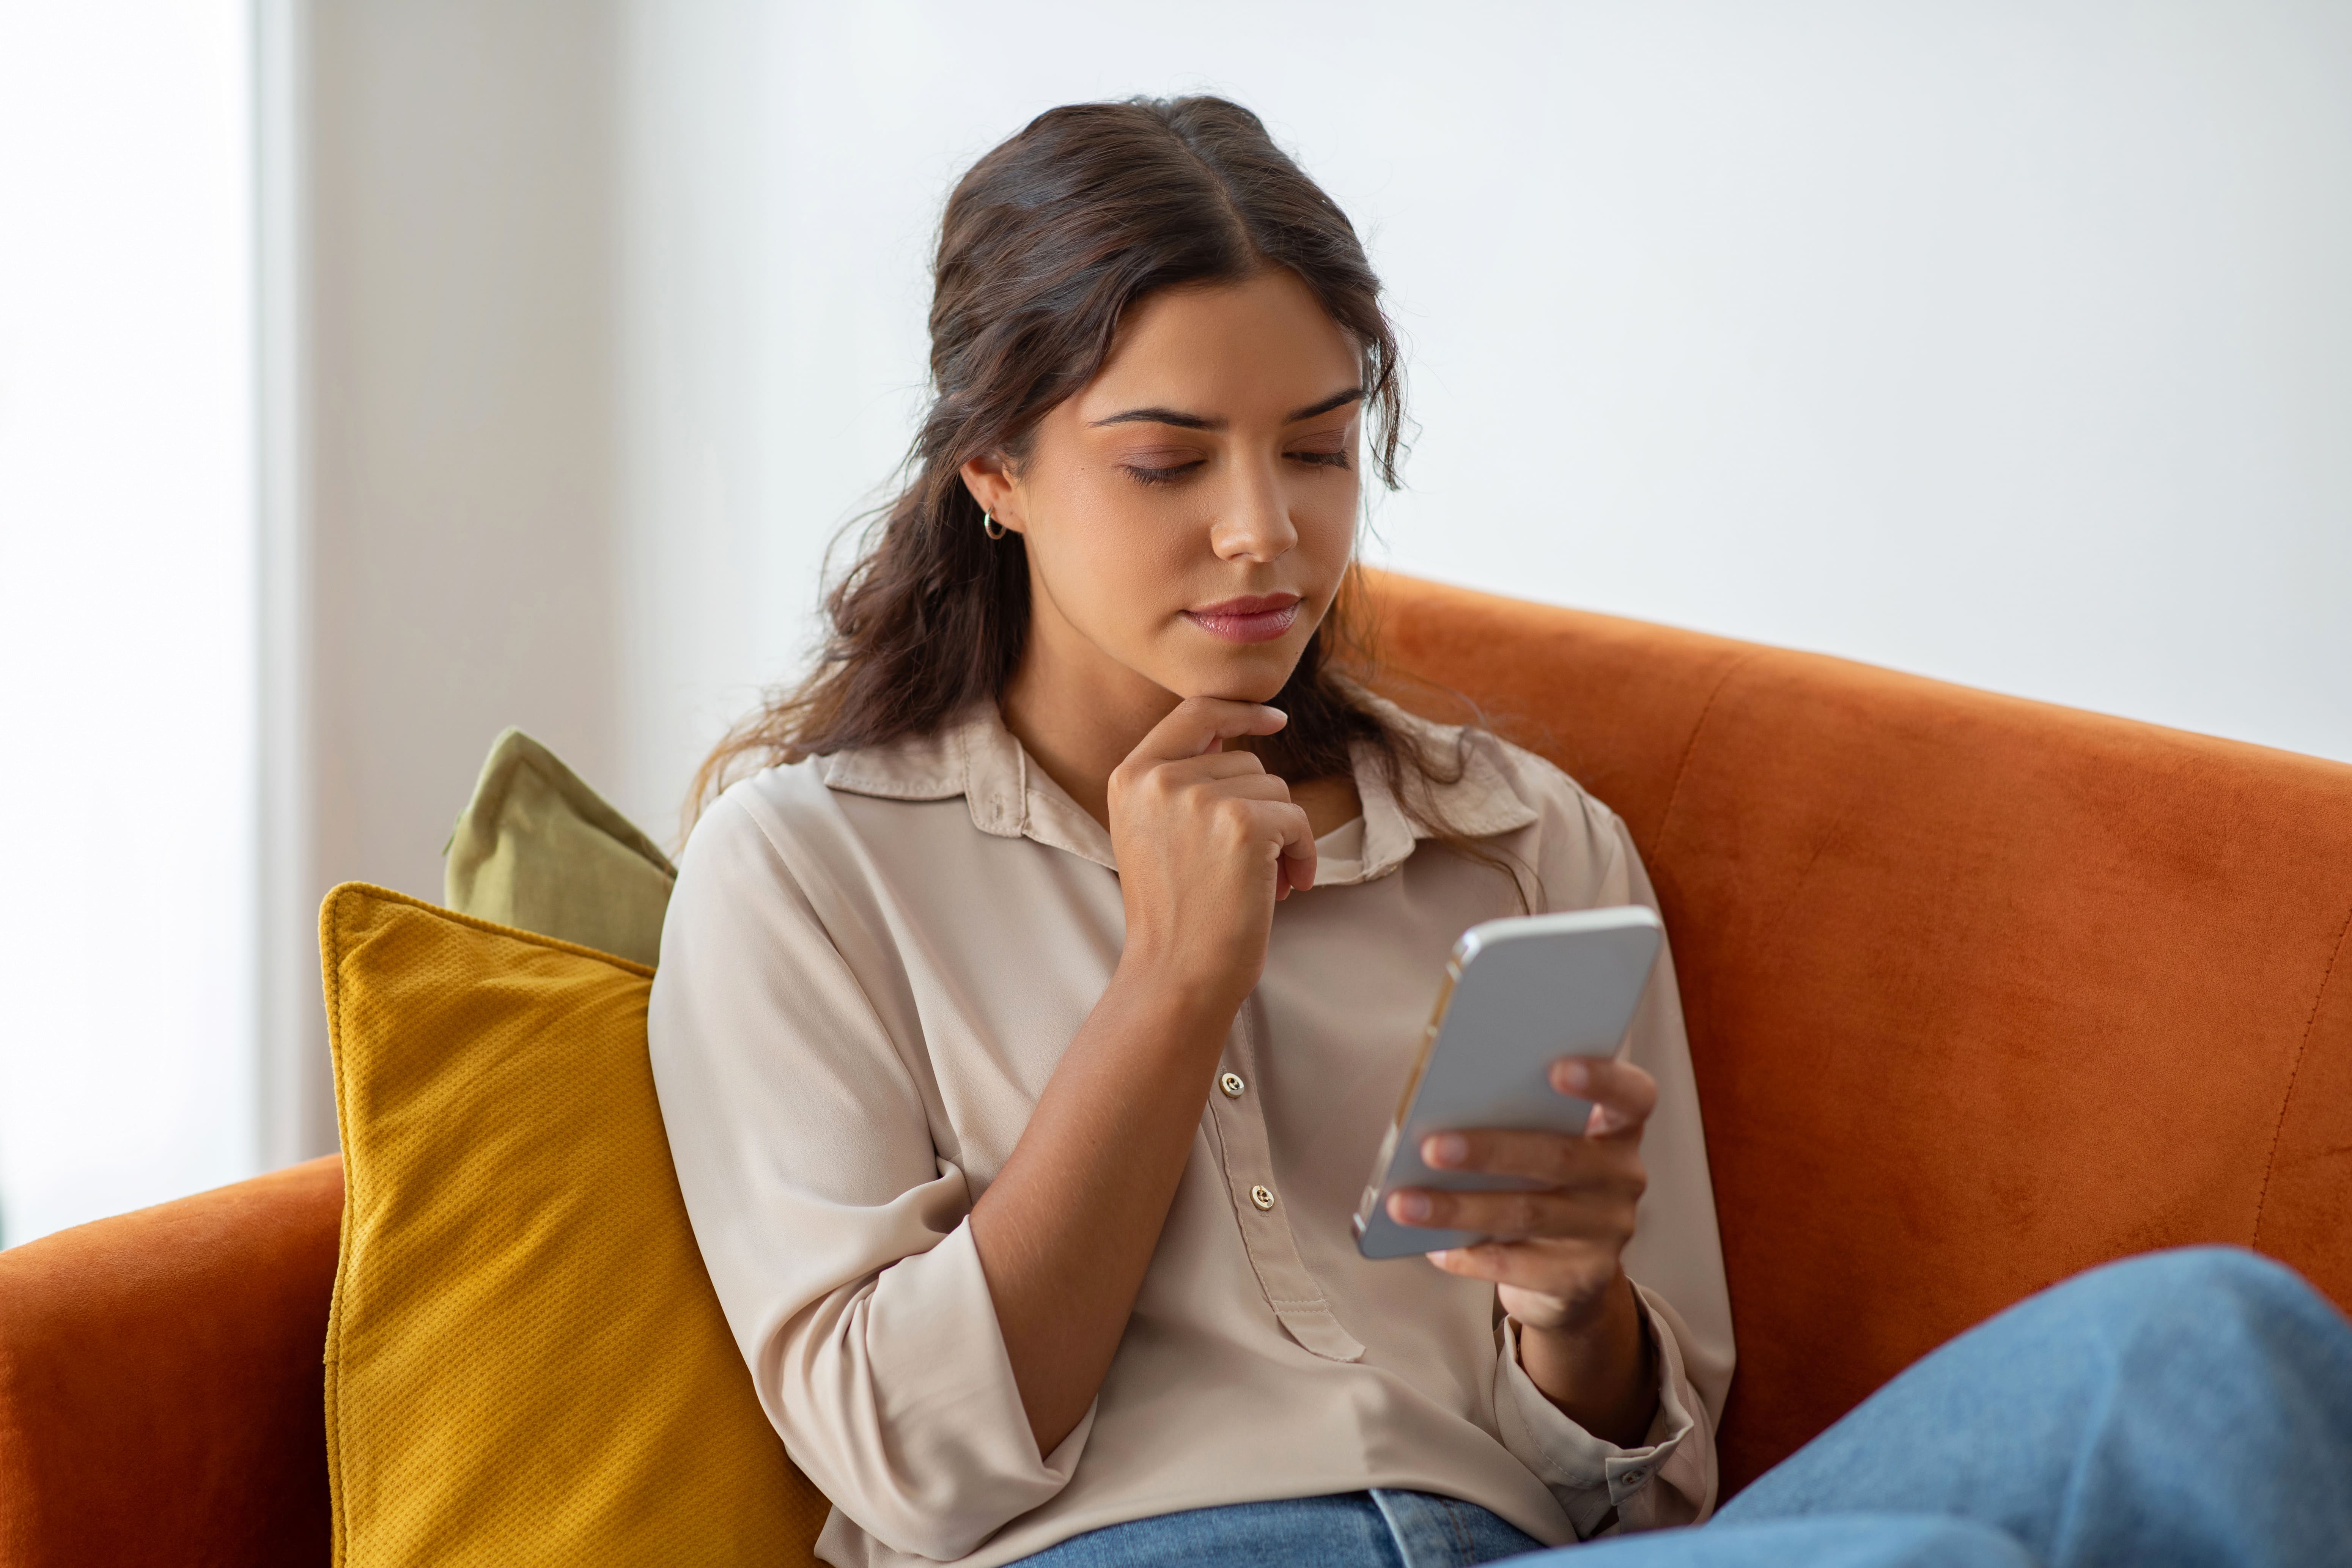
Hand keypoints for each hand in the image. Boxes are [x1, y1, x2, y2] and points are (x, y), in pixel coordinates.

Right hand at [1107, 697, 1317, 1007]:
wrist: (1176, 974)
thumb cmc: (1175, 914)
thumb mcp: (1154, 832)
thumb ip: (1181, 781)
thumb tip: (1239, 732)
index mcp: (1130, 776)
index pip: (1194, 711)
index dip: (1239, 710)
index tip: (1274, 717)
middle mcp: (1158, 779)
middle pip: (1244, 760)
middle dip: (1260, 808)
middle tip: (1246, 864)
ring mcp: (1198, 797)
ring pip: (1274, 788)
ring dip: (1282, 834)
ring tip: (1260, 882)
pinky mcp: (1241, 823)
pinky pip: (1297, 818)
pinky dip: (1303, 853)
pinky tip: (1286, 889)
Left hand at [1385, 1055, 1659, 1438]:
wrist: (1567, 1274)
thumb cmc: (1540, 1182)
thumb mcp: (1542, 1143)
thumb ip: (1515, 1118)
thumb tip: (1437, 1107)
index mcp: (1616, 1128)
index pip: (1632, 1095)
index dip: (1601, 1079)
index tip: (1556, 1067)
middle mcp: (1621, 1176)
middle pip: (1560, 1156)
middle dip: (1490, 1151)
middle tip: (1431, 1147)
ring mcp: (1607, 1230)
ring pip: (1528, 1213)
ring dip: (1459, 1208)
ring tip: (1403, 1204)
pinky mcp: (1582, 1278)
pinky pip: (1517, 1264)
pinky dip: (1469, 1254)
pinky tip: (1432, 1248)